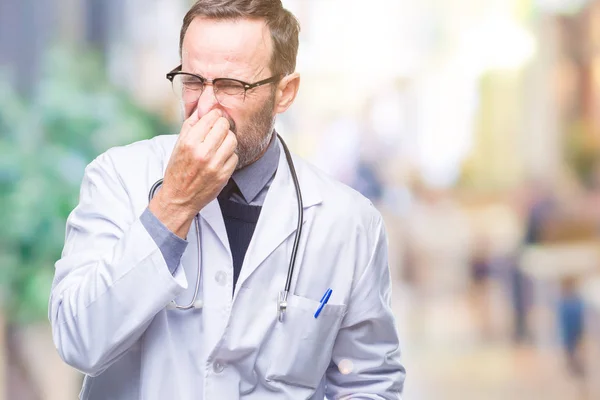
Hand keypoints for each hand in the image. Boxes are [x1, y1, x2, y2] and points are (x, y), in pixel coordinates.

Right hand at [149, 108, 237, 237]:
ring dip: (228, 140)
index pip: (212, 117)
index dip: (215, 116)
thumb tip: (206, 106)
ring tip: (220, 144)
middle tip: (217, 131)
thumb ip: (192, 124)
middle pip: (225, 126)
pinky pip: (234, 156)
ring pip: (232, 140)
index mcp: (189, 142)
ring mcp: (215, 165)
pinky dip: (229, 155)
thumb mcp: (179, 144)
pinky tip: (220, 158)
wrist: (179, 198)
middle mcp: (202, 153)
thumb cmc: (178, 169)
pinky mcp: (224, 175)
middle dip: (222, 126)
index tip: (214, 119)